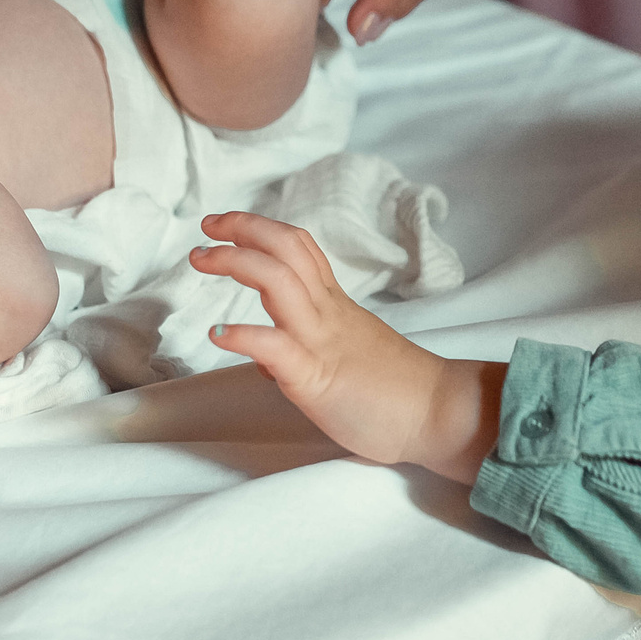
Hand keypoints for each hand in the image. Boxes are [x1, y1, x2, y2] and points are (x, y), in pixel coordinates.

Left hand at [191, 211, 496, 481]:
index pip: (299, 249)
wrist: (438, 413)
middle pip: (286, 249)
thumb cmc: (397, 390)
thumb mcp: (346, 358)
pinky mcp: (316, 377)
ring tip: (202, 258)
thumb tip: (268, 358)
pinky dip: (244, 335)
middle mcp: (326, 313)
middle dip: (243, 229)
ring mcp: (321, 341)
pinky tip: (217, 333)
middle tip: (207, 226)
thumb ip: (306, 349)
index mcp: (334, 305)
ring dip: (236, 262)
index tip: (225, 226)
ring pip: (279, 282)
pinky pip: (277, 347)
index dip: (260, 229)